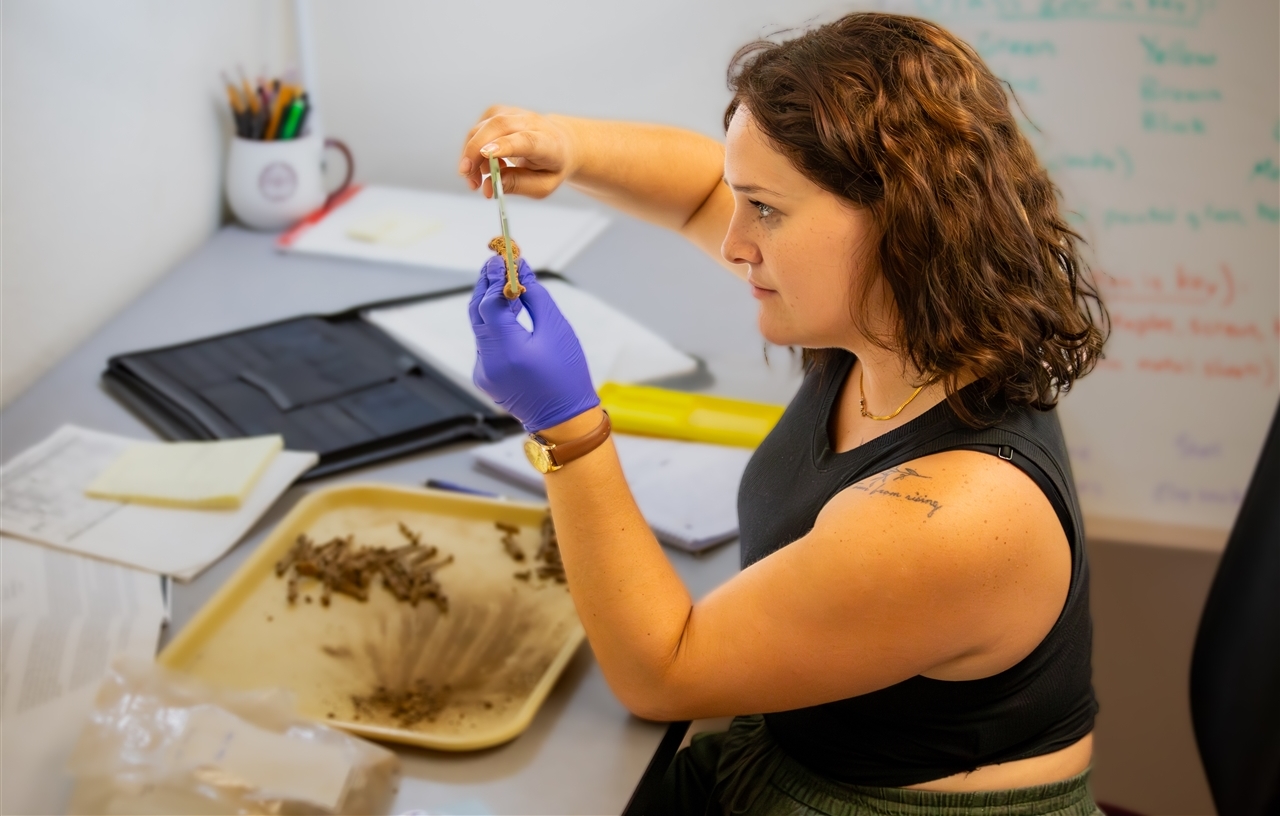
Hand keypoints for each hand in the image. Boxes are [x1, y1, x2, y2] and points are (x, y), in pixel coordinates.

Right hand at [458, 106, 577, 198]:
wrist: (561, 143)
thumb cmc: (551, 167)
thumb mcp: (543, 185)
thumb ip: (518, 185)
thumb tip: (491, 184)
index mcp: (548, 142)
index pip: (525, 140)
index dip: (504, 146)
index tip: (486, 154)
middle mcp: (531, 122)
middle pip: (498, 126)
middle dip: (475, 149)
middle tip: (466, 175)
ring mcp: (513, 113)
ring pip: (482, 127)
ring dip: (470, 154)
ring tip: (475, 181)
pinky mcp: (499, 112)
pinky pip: (478, 128)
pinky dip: (472, 149)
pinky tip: (482, 166)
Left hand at [470, 255, 599, 431]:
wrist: (564, 421)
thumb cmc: (567, 377)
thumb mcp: (557, 330)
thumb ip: (535, 296)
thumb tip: (520, 271)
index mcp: (509, 351)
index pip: (490, 303)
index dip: (494, 278)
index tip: (503, 258)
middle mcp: (489, 362)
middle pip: (477, 312)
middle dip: (486, 284)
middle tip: (498, 262)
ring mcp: (484, 370)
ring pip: (479, 326)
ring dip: (489, 302)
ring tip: (504, 280)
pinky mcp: (484, 376)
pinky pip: (484, 341)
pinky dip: (493, 323)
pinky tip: (508, 311)